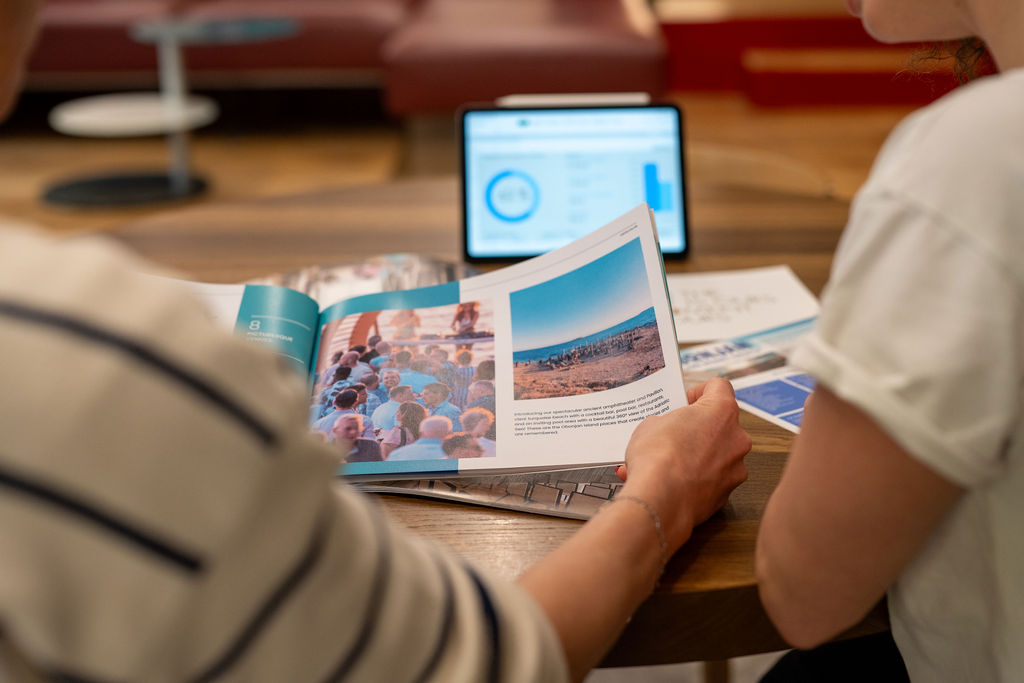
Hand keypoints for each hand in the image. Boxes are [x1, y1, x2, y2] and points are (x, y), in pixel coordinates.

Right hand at [617, 378, 750, 550]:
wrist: (660, 499)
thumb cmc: (658, 457)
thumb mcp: (650, 424)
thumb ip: (667, 422)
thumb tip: (667, 430)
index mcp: (721, 411)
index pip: (719, 387)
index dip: (700, 391)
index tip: (686, 402)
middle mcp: (737, 438)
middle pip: (720, 424)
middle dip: (698, 428)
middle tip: (674, 434)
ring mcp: (736, 468)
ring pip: (717, 454)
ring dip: (697, 455)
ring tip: (667, 463)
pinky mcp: (727, 493)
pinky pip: (712, 479)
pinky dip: (696, 479)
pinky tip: (672, 482)